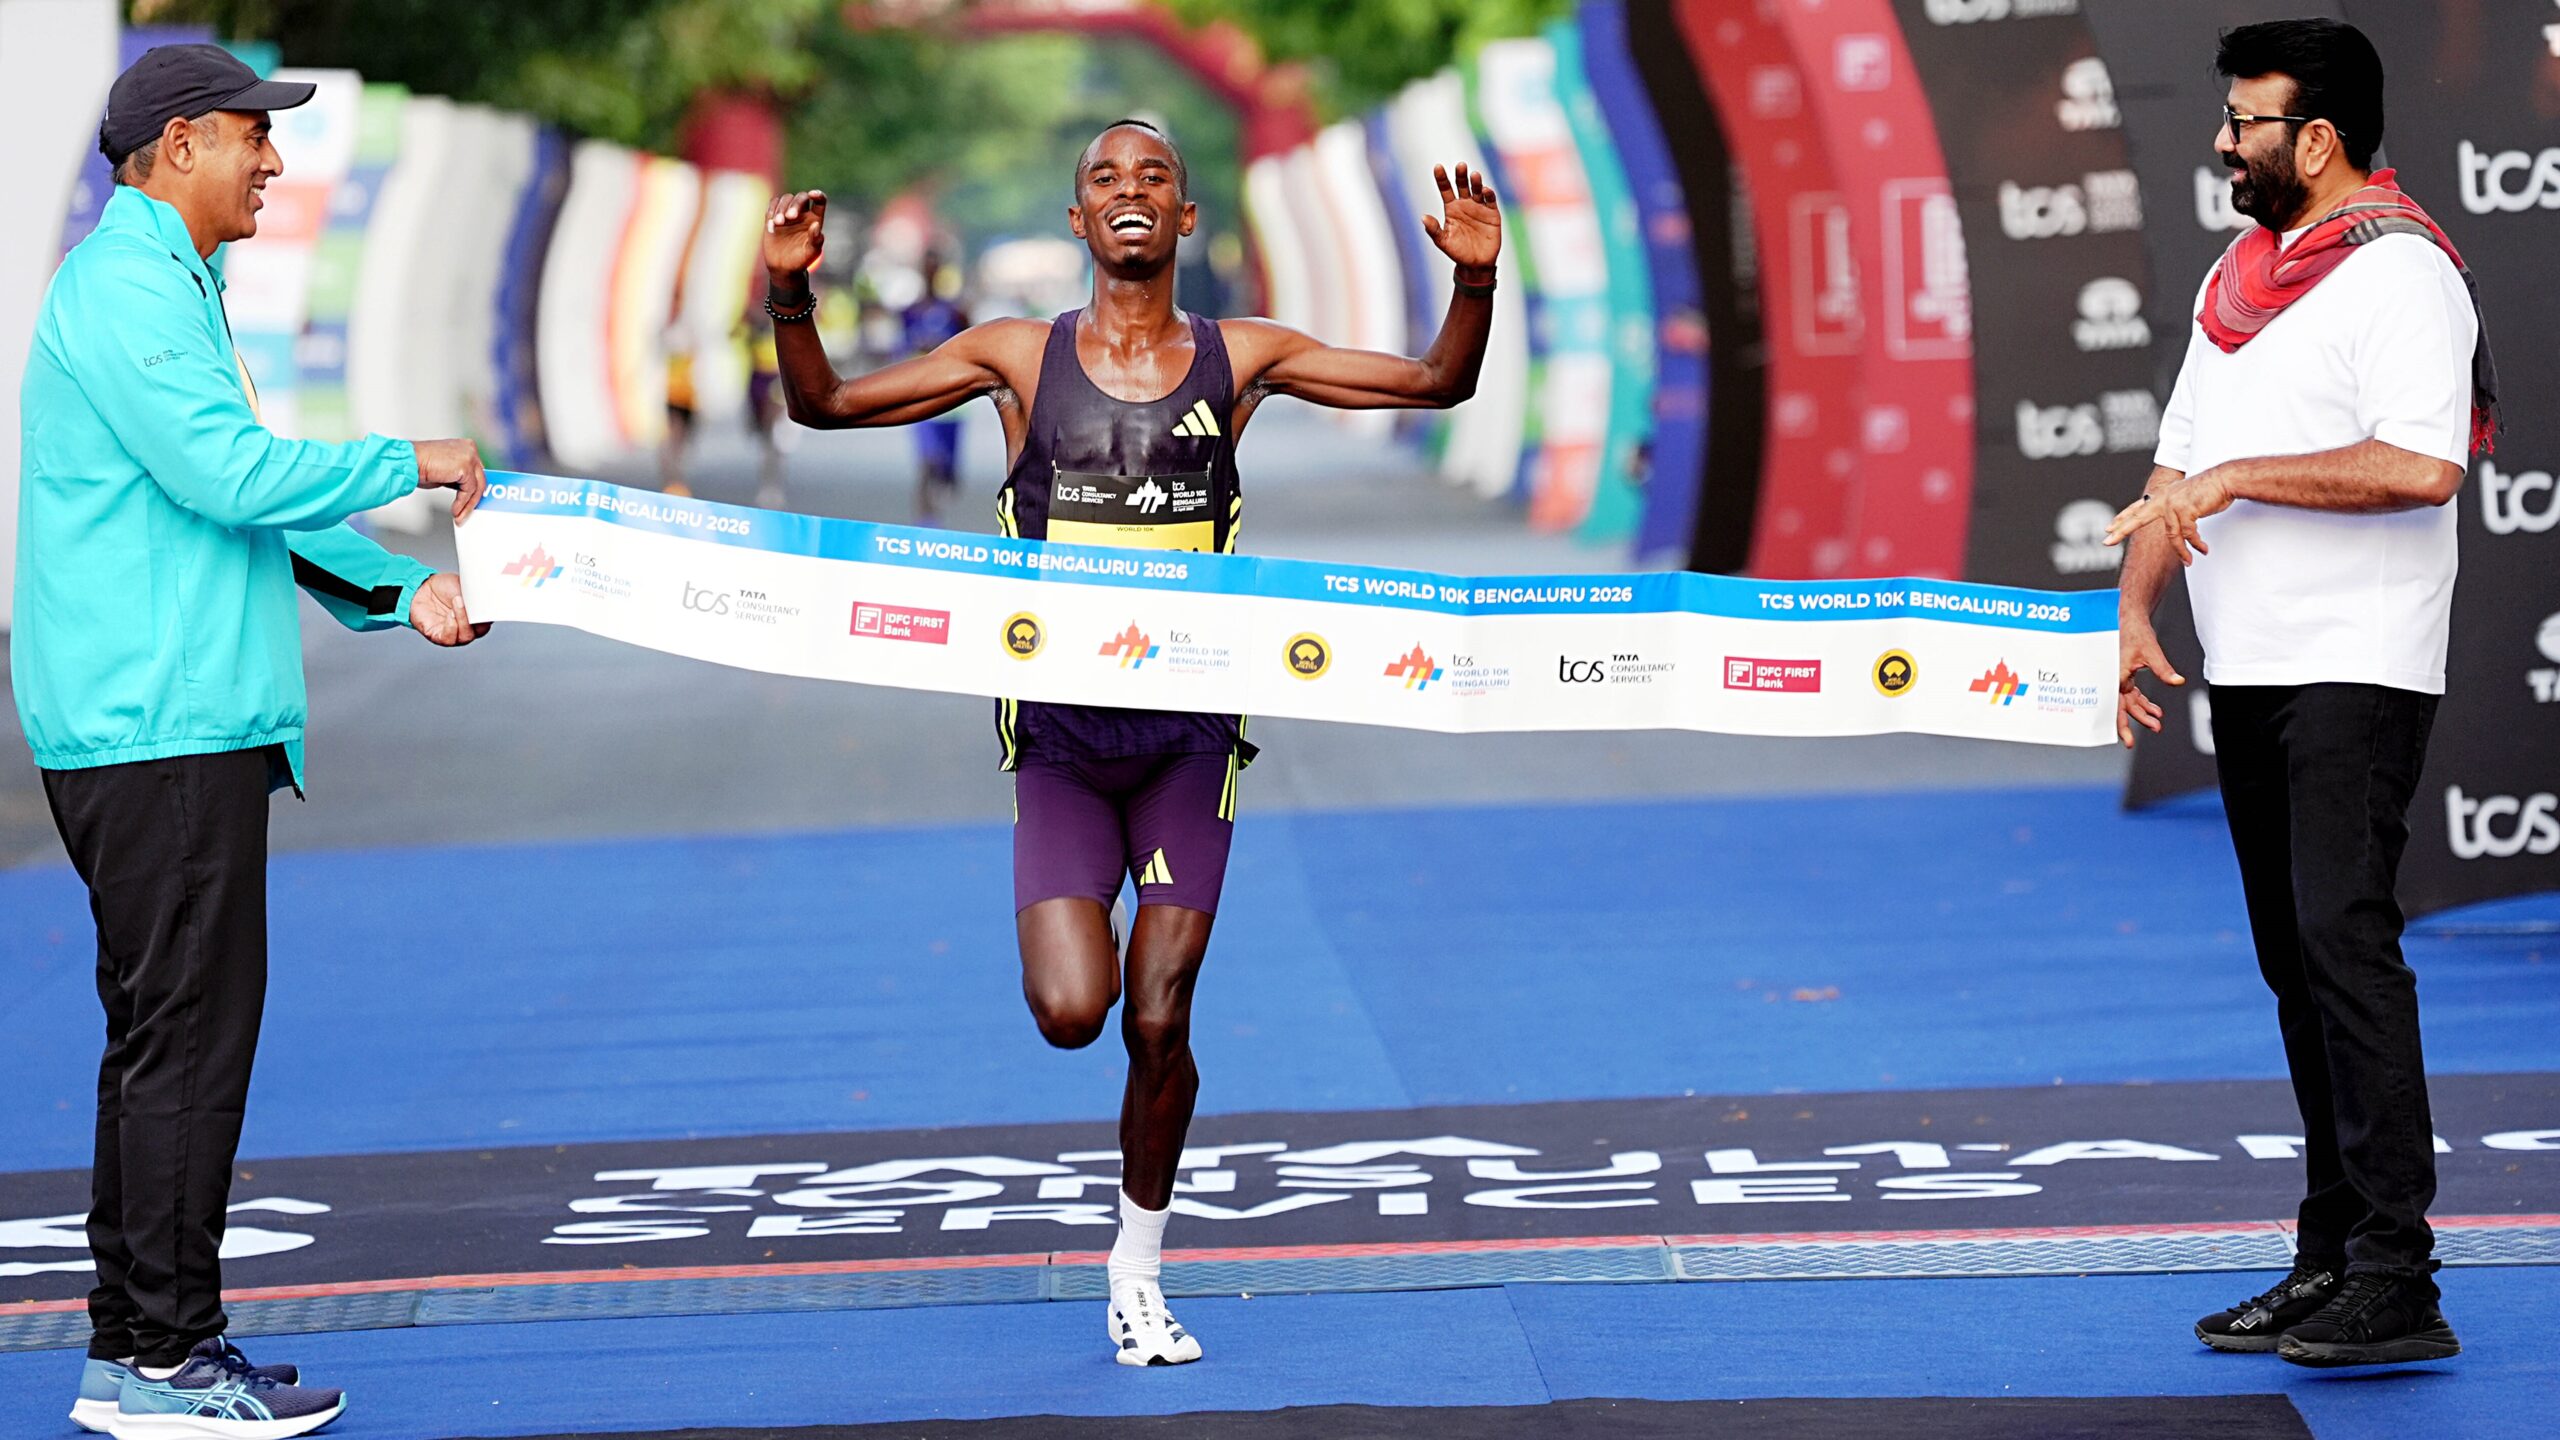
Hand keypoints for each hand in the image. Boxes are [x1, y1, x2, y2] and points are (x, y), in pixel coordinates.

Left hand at [409, 572, 489, 647]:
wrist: (422, 588)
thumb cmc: (444, 588)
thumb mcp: (464, 587)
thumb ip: (477, 595)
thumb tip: (487, 596)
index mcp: (478, 617)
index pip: (489, 621)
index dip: (491, 615)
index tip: (489, 604)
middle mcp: (468, 628)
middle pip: (480, 631)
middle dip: (476, 617)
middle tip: (471, 602)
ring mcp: (454, 634)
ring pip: (466, 636)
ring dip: (463, 620)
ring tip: (457, 602)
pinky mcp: (439, 637)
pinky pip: (449, 638)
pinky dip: (451, 626)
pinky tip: (450, 614)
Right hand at [412, 439, 486, 521]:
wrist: (408, 462)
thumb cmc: (420, 465)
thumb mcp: (446, 472)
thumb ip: (458, 478)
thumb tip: (466, 491)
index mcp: (464, 446)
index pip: (476, 471)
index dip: (474, 489)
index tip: (471, 503)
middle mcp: (469, 449)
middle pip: (479, 479)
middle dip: (472, 499)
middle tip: (465, 513)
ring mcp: (469, 456)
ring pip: (476, 486)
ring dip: (468, 505)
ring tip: (459, 515)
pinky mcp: (466, 467)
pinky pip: (469, 490)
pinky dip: (462, 503)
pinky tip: (455, 510)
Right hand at [763, 190, 827, 279]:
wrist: (783, 267)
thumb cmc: (801, 260)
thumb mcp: (811, 253)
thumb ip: (816, 240)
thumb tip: (816, 225)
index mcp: (815, 219)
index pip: (820, 201)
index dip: (818, 195)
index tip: (813, 194)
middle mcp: (802, 213)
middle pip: (801, 197)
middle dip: (795, 204)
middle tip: (790, 217)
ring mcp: (787, 213)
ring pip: (786, 198)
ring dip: (781, 208)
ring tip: (778, 223)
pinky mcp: (773, 216)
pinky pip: (773, 204)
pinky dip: (772, 209)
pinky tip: (771, 222)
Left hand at [1423, 163, 1500, 275]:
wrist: (1476, 264)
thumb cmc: (1457, 252)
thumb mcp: (1443, 242)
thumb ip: (1434, 229)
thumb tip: (1423, 217)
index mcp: (1451, 208)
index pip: (1445, 189)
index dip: (1442, 178)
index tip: (1437, 167)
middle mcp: (1465, 204)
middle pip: (1462, 185)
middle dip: (1461, 175)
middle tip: (1460, 166)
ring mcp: (1479, 207)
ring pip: (1477, 189)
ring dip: (1476, 182)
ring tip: (1474, 175)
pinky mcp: (1492, 213)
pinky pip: (1490, 200)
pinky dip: (1488, 194)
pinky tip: (1485, 190)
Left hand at [2103, 468, 2231, 565]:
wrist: (2225, 480)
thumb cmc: (2209, 490)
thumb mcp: (2186, 498)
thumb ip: (2175, 509)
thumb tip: (2174, 524)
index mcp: (2162, 495)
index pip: (2137, 507)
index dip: (2123, 517)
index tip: (2108, 527)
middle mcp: (2163, 498)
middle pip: (2137, 517)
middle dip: (2121, 530)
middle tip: (2106, 542)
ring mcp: (2173, 504)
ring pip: (2172, 535)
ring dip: (2182, 551)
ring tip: (2189, 560)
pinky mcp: (2185, 509)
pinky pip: (2187, 535)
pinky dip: (2195, 544)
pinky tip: (2202, 549)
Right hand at [2116, 620, 2183, 748]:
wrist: (2128, 618)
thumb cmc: (2133, 632)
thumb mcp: (2151, 652)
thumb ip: (2164, 669)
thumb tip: (2177, 681)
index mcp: (2113, 677)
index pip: (2116, 708)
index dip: (2121, 726)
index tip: (2128, 741)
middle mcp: (2113, 680)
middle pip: (2124, 707)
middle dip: (2140, 719)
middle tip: (2156, 727)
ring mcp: (2118, 678)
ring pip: (2130, 702)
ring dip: (2144, 711)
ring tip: (2158, 720)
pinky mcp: (2124, 676)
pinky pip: (2132, 694)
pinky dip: (2143, 702)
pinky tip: (2155, 708)